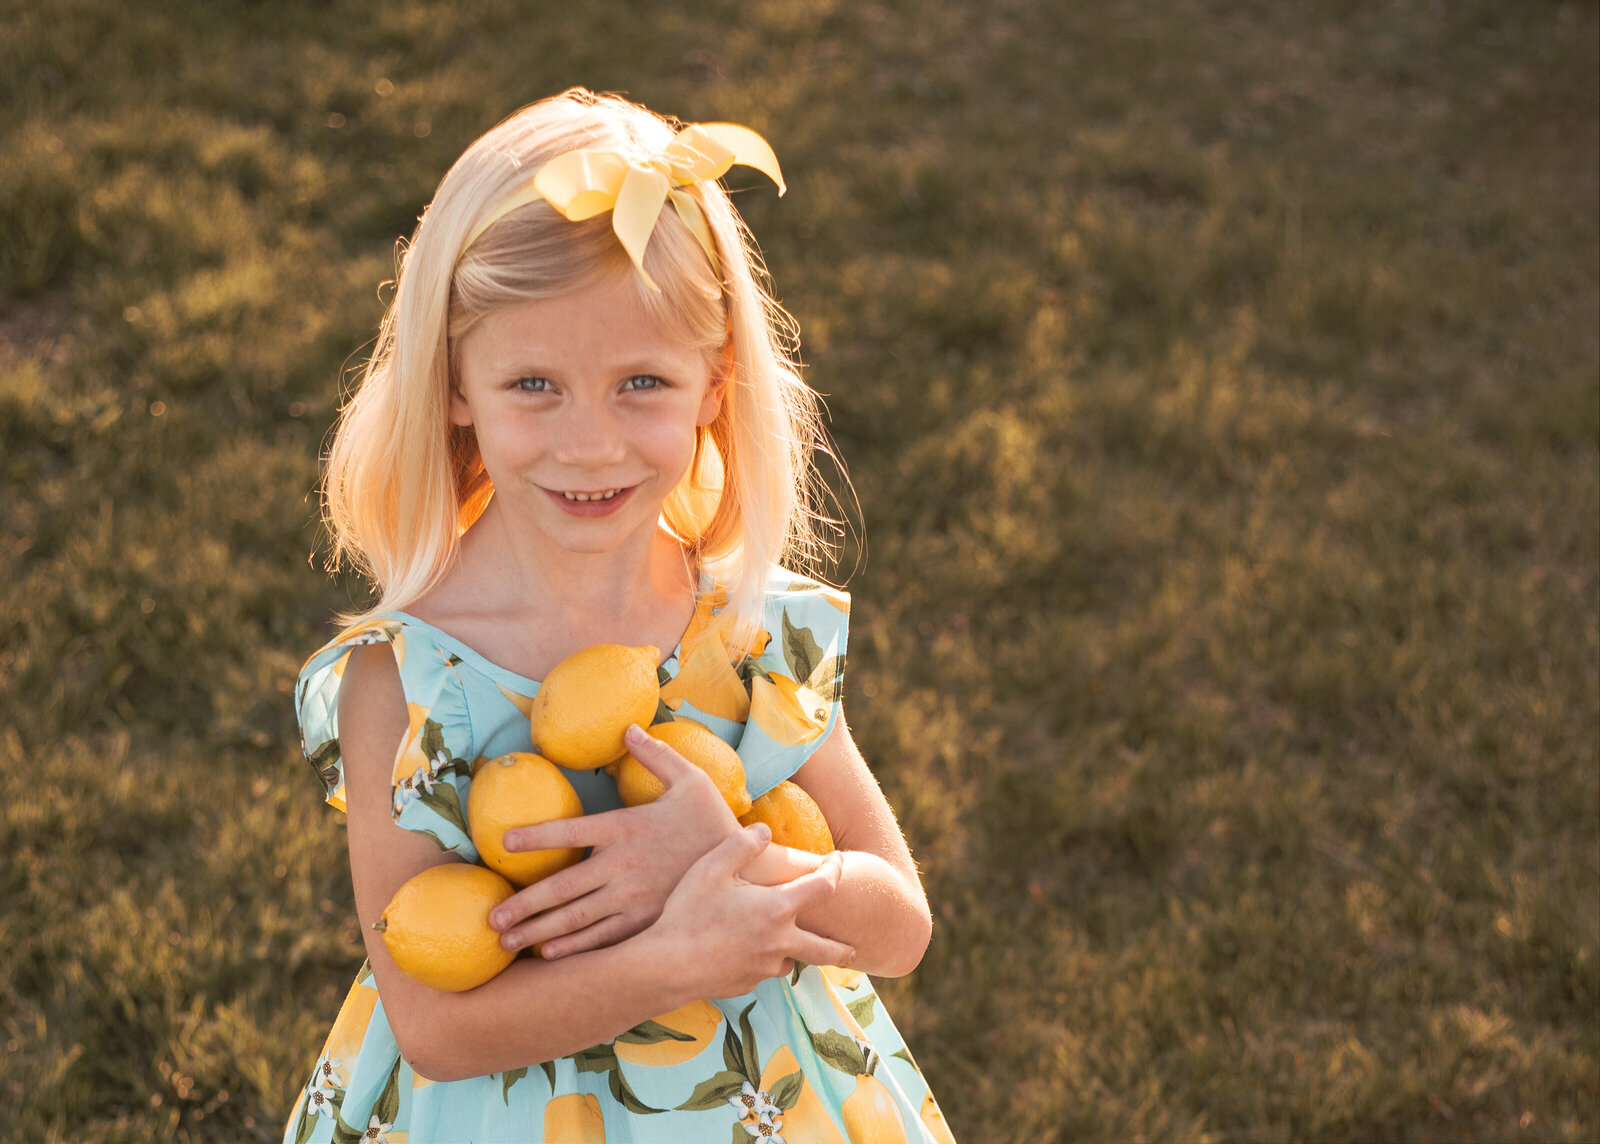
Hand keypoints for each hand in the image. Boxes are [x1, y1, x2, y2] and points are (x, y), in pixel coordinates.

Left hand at [488, 724, 741, 958]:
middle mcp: (623, 865)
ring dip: (537, 930)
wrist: (748, 869)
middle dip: (523, 903)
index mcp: (627, 827)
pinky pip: (603, 937)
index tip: (503, 843)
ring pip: (575, 918)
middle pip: (562, 886)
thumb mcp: (690, 780)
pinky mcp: (646, 921)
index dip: (535, 835)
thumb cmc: (714, 822)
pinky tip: (548, 953)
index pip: (570, 829)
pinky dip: (573, 947)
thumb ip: (656, 755)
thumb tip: (629, 728)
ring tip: (505, 941)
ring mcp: (633, 897)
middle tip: (490, 918)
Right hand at [648, 823, 854, 998]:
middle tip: (855, 946)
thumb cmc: (688, 912)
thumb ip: (743, 844)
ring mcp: (763, 968)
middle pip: (826, 948)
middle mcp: (780, 943)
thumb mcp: (712, 867)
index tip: (838, 861)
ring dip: (795, 951)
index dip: (835, 870)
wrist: (665, 966)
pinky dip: (764, 962)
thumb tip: (765, 830)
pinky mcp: (746, 984)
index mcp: (777, 909)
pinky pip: (763, 971)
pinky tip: (746, 953)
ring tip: (789, 943)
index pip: (823, 887)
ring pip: (791, 961)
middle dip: (842, 946)